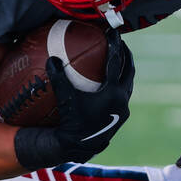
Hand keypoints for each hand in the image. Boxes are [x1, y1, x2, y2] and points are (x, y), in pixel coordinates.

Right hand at [13, 30, 133, 167]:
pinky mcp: (120, 117)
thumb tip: (51, 58)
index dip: (114, 45)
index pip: (116, 63)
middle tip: (120, 42)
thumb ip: (58, 78)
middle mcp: (122, 100)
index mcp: (113, 93)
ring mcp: (123, 110)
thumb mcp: (64, 98)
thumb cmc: (71, 122)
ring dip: (126, 69)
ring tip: (120, 59)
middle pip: (129, 70)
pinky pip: (123, 94)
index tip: (113, 33)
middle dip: (126, 55)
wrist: (78, 147)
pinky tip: (111, 82)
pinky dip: (120, 83)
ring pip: (128, 83)